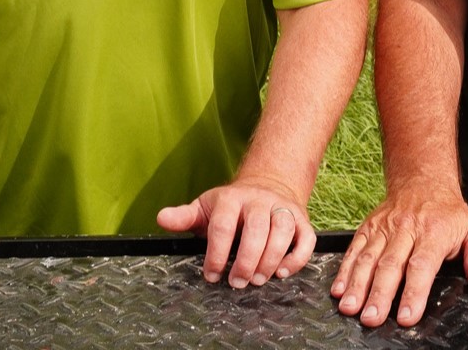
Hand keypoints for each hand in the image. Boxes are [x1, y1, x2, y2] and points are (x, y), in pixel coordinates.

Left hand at [157, 177, 314, 287]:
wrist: (267, 184)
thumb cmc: (230, 207)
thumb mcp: (205, 208)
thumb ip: (184, 216)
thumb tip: (161, 219)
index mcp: (231, 198)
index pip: (223, 226)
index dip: (216, 253)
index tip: (211, 275)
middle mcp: (259, 201)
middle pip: (256, 228)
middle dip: (247, 259)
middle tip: (237, 282)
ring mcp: (282, 208)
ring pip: (283, 230)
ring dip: (272, 258)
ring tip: (258, 279)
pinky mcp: (302, 219)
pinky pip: (306, 238)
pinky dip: (298, 257)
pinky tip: (282, 272)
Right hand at [332, 188, 467, 326]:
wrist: (423, 181)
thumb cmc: (448, 213)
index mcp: (433, 232)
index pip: (421, 265)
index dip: (413, 291)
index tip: (406, 315)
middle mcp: (406, 229)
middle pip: (390, 265)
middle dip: (379, 294)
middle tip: (372, 319)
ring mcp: (384, 228)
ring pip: (368, 258)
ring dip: (357, 285)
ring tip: (351, 308)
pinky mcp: (368, 228)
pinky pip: (354, 249)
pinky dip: (344, 270)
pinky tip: (338, 290)